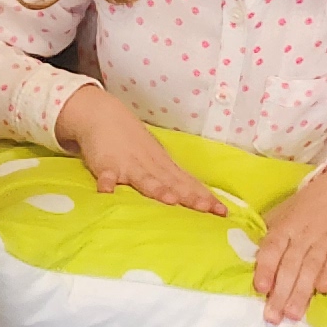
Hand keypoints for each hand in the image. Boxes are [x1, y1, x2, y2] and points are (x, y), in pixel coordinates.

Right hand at [55, 85, 225, 213]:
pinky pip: (107, 176)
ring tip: (169, 201)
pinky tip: (107, 193)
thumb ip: (171, 178)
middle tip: (207, 210)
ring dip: (158, 189)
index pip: (189, 183)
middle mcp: (152, 166)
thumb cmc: (132, 142)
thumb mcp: (156, 158)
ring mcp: (130, 165)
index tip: (222, 212)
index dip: (205, 197)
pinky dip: (108, 184)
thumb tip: (195, 198)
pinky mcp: (106, 165)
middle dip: (190, 197)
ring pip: (146, 179)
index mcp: (165, 166)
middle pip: (174, 183)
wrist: (103, 115)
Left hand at [253, 164, 326, 321]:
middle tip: (274, 316)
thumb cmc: (306, 210)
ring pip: (311, 266)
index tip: (260, 288)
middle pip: (290, 264)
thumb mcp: (282, 215)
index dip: (265, 268)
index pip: (271, 248)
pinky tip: (323, 289)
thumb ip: (267, 236)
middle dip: (281, 292)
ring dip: (302, 291)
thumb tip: (243, 257)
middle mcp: (304, 234)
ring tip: (294, 314)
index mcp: (285, 227)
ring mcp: (326, 239)